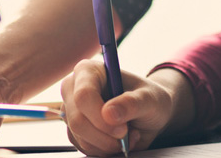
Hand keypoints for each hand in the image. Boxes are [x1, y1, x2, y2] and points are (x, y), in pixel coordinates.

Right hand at [60, 60, 176, 156]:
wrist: (149, 113)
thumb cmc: (148, 98)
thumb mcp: (149, 98)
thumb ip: (132, 103)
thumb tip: (109, 113)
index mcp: (89, 71)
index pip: (83, 95)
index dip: (100, 117)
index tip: (122, 129)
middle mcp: (74, 89)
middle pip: (77, 120)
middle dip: (105, 135)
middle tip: (128, 136)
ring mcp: (71, 110)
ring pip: (79, 137)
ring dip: (107, 144)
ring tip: (128, 134)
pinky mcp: (73, 129)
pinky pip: (83, 146)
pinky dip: (104, 149)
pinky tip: (118, 140)